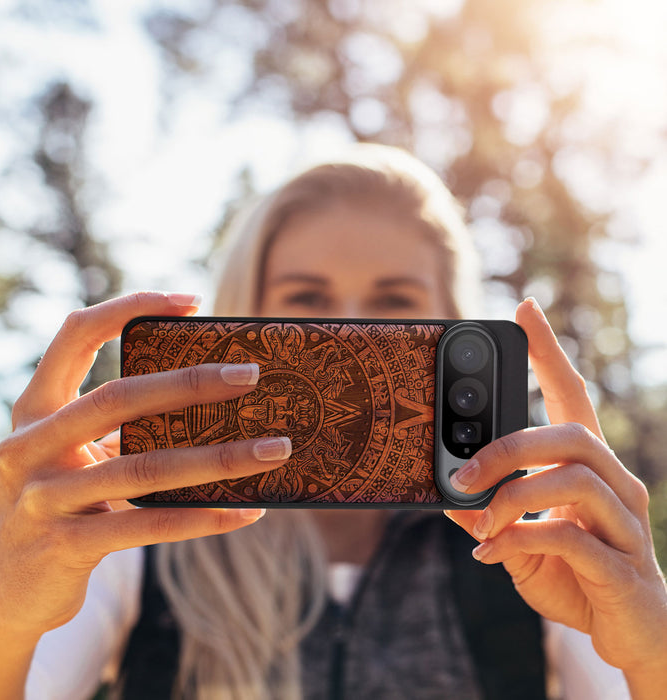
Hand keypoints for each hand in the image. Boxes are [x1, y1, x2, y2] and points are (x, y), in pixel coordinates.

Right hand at [0, 292, 291, 640]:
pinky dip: (203, 517)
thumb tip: (215, 400)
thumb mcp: (79, 456)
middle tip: (251, 375)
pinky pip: (149, 525)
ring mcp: (43, 497)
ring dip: (220, 458)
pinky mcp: (65, 546)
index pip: (75, 335)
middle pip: (118, 397)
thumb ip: (122, 427)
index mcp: (35, 409)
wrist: (13, 591)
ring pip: (144, 467)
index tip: (191, 301)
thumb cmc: (65, 504)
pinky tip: (247, 511)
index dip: (129, 307)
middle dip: (190, 383)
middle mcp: (29, 445)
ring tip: (275, 450)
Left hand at [445, 298, 666, 690]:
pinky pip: (571, 538)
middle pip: (571, 434)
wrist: (631, 635)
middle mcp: (616, 484)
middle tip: (461, 472)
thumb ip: (490, 515)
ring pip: (573, 479)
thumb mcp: (520, 540)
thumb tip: (448, 495)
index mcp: (589, 468)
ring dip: (512, 497)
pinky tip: (490, 555)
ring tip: (478, 522)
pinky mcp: (624, 566)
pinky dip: (520, 540)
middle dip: (508, 447)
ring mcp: (626, 523)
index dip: (549, 352)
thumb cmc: (576, 576)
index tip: (525, 309)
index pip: (572, 395)